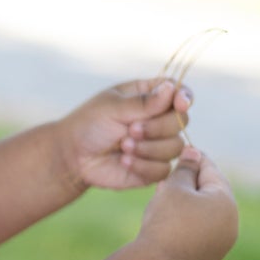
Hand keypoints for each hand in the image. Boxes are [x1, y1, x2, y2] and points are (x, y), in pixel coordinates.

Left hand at [55, 79, 192, 192]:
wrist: (74, 156)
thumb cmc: (89, 124)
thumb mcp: (112, 107)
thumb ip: (143, 102)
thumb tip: (171, 89)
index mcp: (150, 96)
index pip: (179, 92)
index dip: (184, 98)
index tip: (180, 104)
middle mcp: (158, 119)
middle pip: (181, 121)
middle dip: (156, 128)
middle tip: (130, 130)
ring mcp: (158, 144)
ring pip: (175, 147)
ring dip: (148, 148)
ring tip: (122, 146)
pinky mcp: (153, 168)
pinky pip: (163, 169)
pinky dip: (142, 166)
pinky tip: (123, 161)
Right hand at [138, 146, 238, 259]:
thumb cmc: (165, 222)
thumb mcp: (174, 188)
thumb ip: (185, 169)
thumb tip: (194, 153)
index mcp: (226, 203)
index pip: (212, 171)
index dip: (196, 158)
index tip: (185, 148)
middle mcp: (231, 225)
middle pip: (212, 194)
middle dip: (192, 182)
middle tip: (173, 173)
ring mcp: (221, 246)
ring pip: (205, 216)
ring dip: (188, 204)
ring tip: (166, 196)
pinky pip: (199, 235)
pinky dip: (187, 224)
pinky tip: (168, 221)